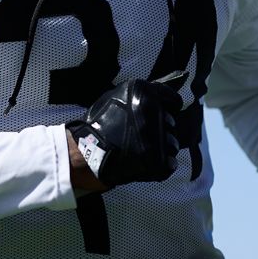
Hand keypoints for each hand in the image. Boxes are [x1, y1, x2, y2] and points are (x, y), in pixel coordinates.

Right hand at [66, 77, 182, 186]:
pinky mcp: (156, 161)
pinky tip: (150, 162)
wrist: (84, 152)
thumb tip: (157, 96)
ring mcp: (156, 139)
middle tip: (146, 133)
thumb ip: (138, 94)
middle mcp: (153, 114)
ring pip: (173, 144)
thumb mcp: (115, 96)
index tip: (161, 112)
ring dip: (163, 147)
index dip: (168, 106)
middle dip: (162, 128)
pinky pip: (170, 163)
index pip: (173, 99)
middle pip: (171, 122)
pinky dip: (163, 164)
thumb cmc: (98, 123)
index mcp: (144, 94)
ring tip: (146, 149)